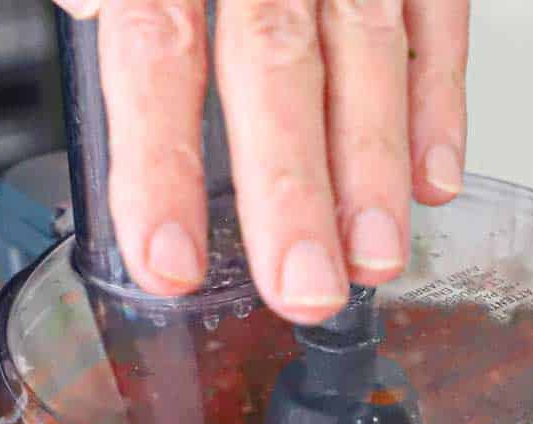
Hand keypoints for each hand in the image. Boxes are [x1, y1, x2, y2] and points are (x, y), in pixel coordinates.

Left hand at [54, 0, 470, 323]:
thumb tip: (92, 13)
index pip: (156, 48)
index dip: (162, 163)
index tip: (170, 261)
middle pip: (275, 61)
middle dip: (293, 188)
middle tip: (304, 286)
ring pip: (365, 46)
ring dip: (375, 165)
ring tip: (376, 258)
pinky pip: (436, 11)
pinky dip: (440, 96)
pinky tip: (433, 177)